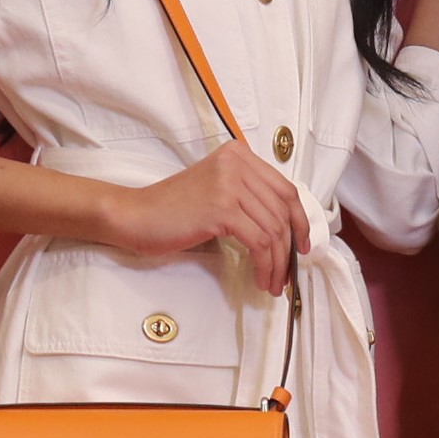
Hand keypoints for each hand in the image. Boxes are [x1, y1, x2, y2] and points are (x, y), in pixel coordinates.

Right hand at [110, 137, 308, 290]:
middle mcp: (236, 163)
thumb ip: (248, 198)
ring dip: (277, 263)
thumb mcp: (217, 191)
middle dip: (289, 248)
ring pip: (273, 230)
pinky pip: (259, 242)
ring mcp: (229, 184)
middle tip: (287, 273)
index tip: (302, 245)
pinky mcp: (221, 208)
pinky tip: (260, 278)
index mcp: (238, 155)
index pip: (285, 189)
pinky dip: (264, 265)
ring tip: (272, 282)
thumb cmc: (173, 210)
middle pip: (282, 211)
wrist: (136, 215)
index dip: (300, 221)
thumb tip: (287, 230)